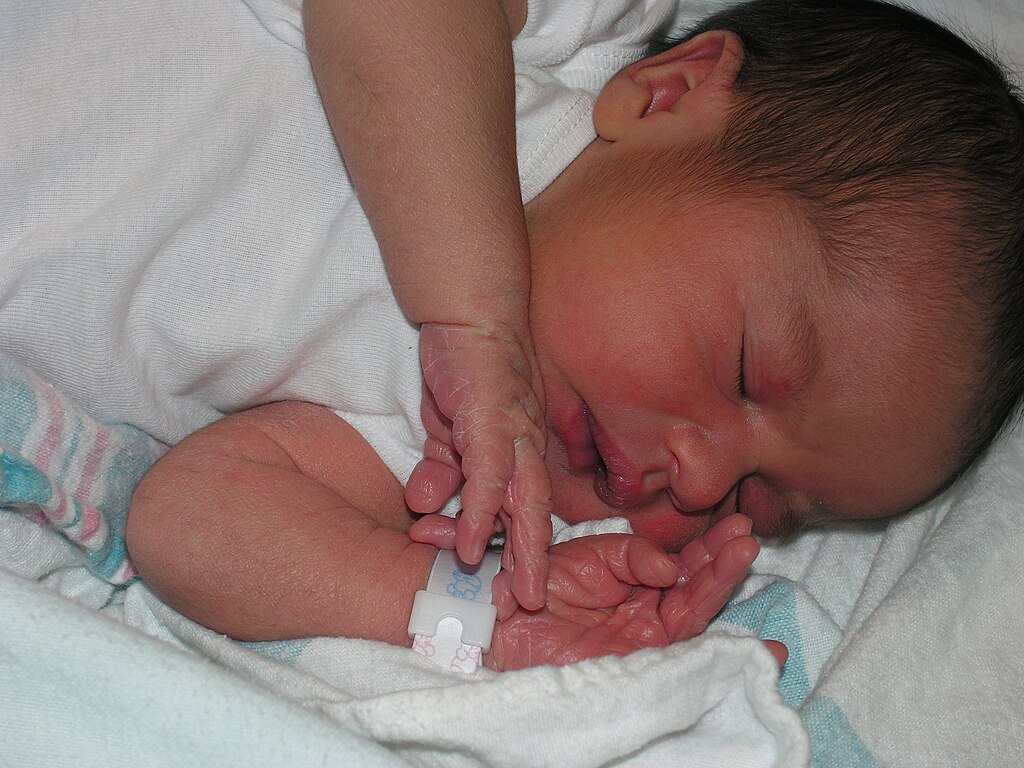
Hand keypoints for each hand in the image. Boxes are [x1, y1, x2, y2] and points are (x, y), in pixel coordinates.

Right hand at [405, 321, 552, 609]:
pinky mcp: (493, 419)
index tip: (516, 592)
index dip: (525, 552)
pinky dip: (481, 511)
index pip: (528, 510)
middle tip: (525, 607)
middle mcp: (525, 449)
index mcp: (520, 454)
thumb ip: (443, 467)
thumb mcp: (451, 430)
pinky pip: (490, 474)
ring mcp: (514, 435)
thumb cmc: (467, 372)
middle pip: (535, 516)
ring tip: (506, 593)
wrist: (470, 314)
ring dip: (516, 550)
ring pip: (522, 502)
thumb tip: (424, 501)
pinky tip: (470, 543)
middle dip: (532, 565)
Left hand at [488, 515, 773, 670]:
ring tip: (745, 554)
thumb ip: (631, 554)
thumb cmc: (536, 584)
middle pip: (695, 586)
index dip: (709, 546)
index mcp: (635, 578)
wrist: (501, 623)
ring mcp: (645, 638)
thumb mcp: (588, 554)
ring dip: (721, 584)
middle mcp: (647, 608)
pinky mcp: (638, 665)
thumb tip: (671, 570)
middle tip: (748, 534)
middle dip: (723, 560)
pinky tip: (762, 649)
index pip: (681, 563)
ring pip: (694, 613)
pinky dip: (719, 651)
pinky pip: (683, 657)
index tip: (737, 525)